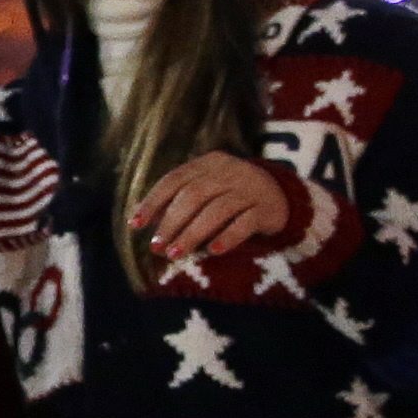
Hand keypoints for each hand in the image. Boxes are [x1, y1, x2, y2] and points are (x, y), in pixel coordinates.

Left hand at [131, 152, 291, 263]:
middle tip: (157, 247)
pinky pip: (245, 223)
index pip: (173, 180)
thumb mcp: (205, 189)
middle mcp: (229, 171)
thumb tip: (141, 218)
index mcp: (207, 163)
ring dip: (192, 234)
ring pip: (217, 210)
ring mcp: (250, 188)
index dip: (152, 202)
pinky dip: (227, 237)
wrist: (282, 195)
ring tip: (175, 253)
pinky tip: (212, 251)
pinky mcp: (267, 208)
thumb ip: (177, 199)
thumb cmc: (231, 194)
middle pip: (193, 196)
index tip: (135, 225)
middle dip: (171, 223)